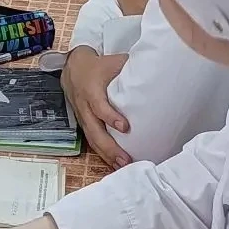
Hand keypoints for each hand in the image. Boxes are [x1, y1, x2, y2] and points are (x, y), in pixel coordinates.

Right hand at [61, 46, 130, 168]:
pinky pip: (91, 141)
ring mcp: (82, 117)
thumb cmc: (97, 66)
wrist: (73, 67)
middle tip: (126, 160)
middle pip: (94, 130)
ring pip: (92, 139)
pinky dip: (102, 154)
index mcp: (91, 89)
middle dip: (109, 147)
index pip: (99, 106)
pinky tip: (114, 164)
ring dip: (106, 155)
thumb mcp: (112, 62)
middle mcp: (84, 105)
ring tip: (123, 167)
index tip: (125, 127)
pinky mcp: (83, 124)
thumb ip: (130, 67)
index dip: (110, 117)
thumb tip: (156, 71)